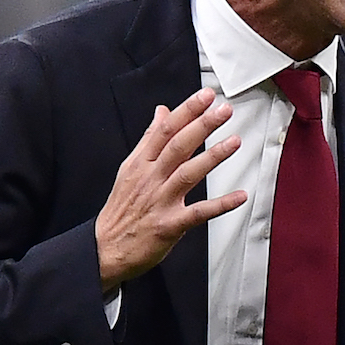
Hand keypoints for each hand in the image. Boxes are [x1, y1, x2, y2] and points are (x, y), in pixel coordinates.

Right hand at [95, 87, 245, 291]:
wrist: (104, 249)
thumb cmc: (121, 208)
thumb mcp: (129, 168)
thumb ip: (149, 139)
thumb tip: (162, 111)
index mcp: (140, 163)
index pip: (165, 130)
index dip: (187, 111)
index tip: (206, 96)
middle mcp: (150, 178)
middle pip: (178, 146)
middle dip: (202, 125)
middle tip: (223, 110)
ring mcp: (160, 201)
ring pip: (188, 173)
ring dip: (213, 156)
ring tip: (234, 141)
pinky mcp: (170, 225)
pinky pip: (198, 213)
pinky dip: (220, 205)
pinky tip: (239, 196)